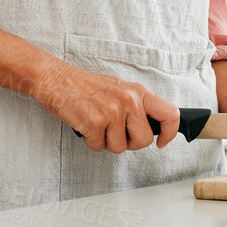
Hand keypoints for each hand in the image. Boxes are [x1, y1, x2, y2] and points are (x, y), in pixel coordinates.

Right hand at [34, 66, 180, 152]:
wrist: (56, 79)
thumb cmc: (86, 86)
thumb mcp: (120, 89)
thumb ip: (137, 106)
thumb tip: (152, 126)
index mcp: (138, 92)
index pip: (170, 114)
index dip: (170, 133)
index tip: (162, 142)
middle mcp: (128, 100)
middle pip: (144, 140)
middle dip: (130, 142)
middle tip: (116, 132)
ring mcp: (112, 112)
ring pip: (120, 147)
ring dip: (107, 142)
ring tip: (98, 125)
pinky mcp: (94, 122)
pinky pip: (99, 146)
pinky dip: (91, 141)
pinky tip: (86, 126)